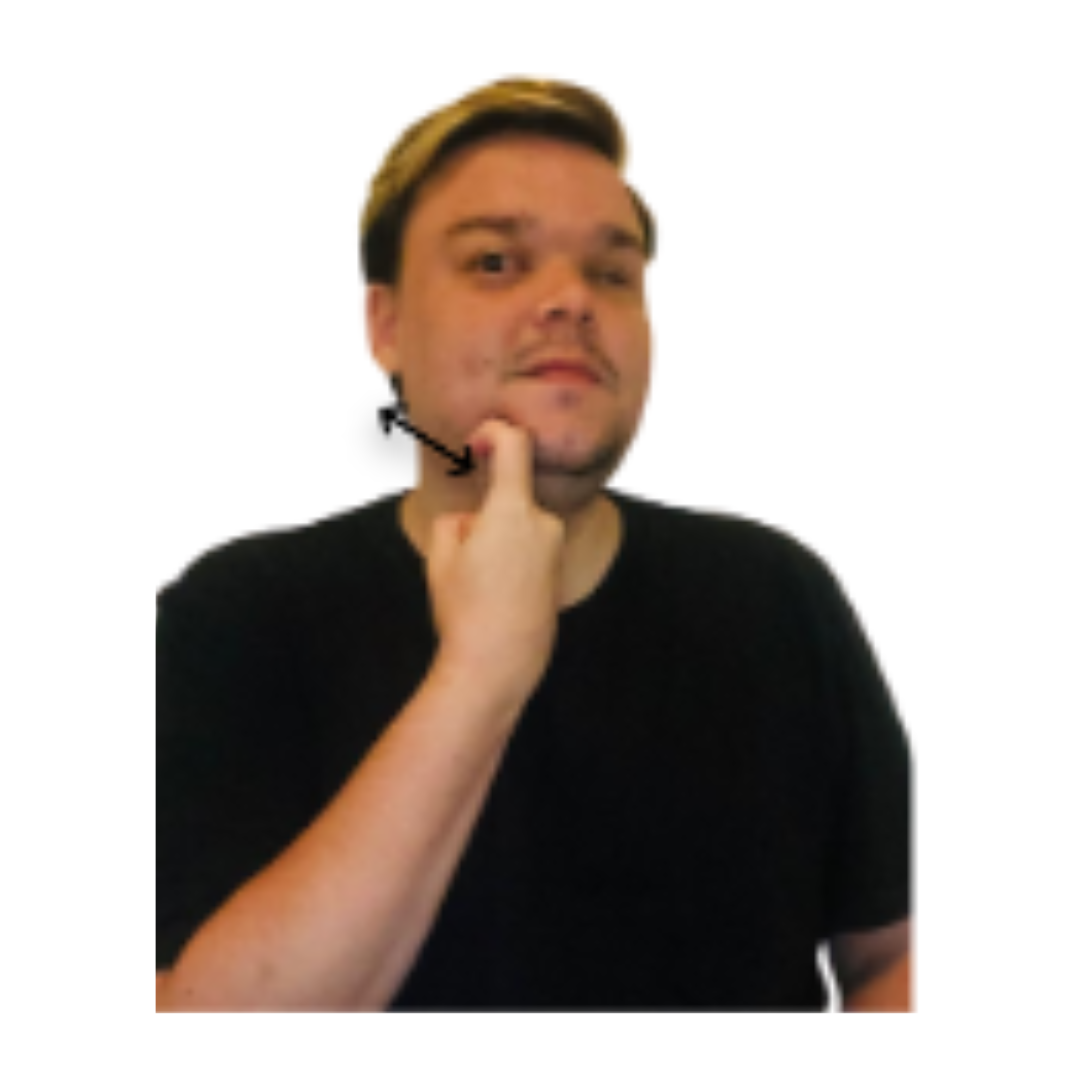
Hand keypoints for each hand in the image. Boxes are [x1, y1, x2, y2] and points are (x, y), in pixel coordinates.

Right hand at [426, 419, 565, 707]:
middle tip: (460, 559)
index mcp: (514, 511)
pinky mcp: (557, 571)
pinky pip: (527, 549)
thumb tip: (472, 522)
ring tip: (477, 585)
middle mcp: (543, 523)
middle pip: (506, 497)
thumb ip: (454, 522)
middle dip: (480, 516)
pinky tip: (495, 597)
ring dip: (493, 540)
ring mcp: (554, 549)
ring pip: (514, 525)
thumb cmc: (466, 611)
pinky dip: (508, 560)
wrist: (500, 663)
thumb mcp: (440, 558)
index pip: (513, 444)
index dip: (492, 431)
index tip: (475, 444)